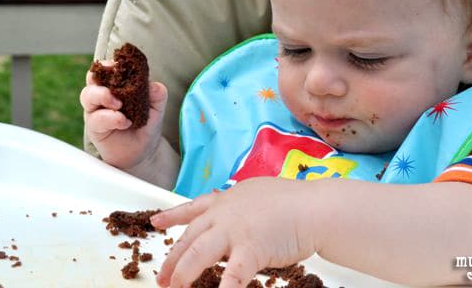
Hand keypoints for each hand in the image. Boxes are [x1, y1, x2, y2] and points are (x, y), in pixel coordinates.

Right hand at [80, 64, 167, 168]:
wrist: (143, 151)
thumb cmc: (147, 126)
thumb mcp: (157, 109)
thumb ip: (157, 96)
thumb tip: (154, 85)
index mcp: (117, 86)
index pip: (109, 69)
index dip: (111, 64)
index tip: (119, 64)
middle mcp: (104, 95)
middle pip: (92, 78)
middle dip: (101, 76)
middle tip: (116, 83)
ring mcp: (97, 110)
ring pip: (88, 95)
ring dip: (103, 96)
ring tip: (119, 105)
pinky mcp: (95, 127)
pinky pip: (96, 118)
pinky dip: (110, 117)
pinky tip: (124, 122)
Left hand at [151, 177, 318, 287]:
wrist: (314, 208)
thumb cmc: (295, 202)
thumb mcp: (260, 193)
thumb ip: (243, 205)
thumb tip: (238, 214)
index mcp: (228, 200)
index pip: (194, 207)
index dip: (173, 216)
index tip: (156, 222)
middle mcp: (225, 214)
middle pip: (189, 238)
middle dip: (173, 260)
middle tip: (161, 278)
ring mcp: (235, 231)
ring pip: (197, 254)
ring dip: (183, 275)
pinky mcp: (249, 250)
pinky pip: (230, 277)